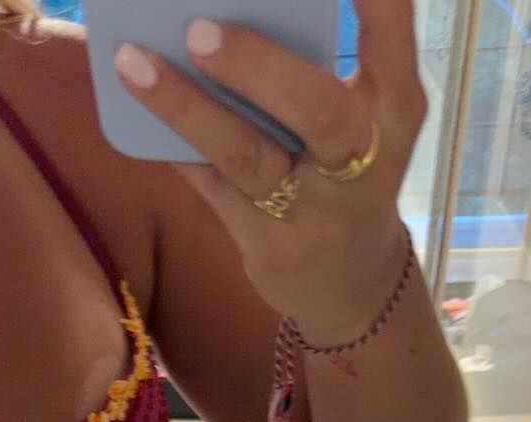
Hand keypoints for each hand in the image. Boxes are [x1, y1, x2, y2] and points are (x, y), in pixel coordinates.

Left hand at [115, 1, 425, 343]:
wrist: (352, 284)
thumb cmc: (345, 169)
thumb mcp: (359, 114)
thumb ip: (312, 62)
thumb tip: (222, 8)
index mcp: (396, 102)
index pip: (390, 24)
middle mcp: (365, 157)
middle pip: (317, 108)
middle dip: (257, 65)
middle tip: (197, 28)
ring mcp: (316, 211)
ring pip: (247, 156)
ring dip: (187, 108)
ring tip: (134, 63)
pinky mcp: (271, 248)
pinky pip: (211, 186)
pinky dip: (174, 143)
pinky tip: (135, 107)